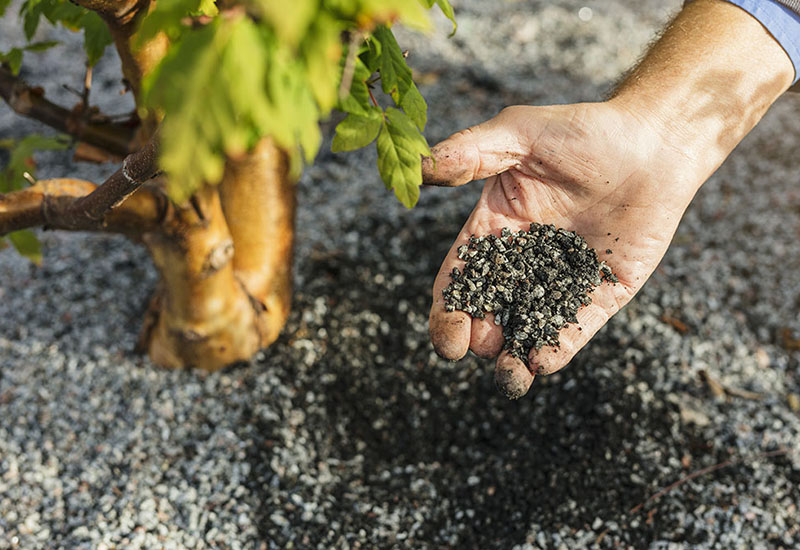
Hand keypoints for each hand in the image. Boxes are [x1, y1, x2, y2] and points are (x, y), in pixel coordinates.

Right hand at [424, 101, 700, 397]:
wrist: (655, 144)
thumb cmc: (585, 131)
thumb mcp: (520, 133)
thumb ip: (471, 152)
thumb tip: (420, 168)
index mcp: (494, 229)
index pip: (461, 276)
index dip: (448, 309)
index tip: (446, 337)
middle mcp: (521, 261)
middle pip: (488, 310)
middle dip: (477, 336)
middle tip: (477, 347)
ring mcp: (560, 281)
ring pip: (527, 328)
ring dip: (513, 357)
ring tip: (509, 374)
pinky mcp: (598, 295)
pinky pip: (573, 330)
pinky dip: (556, 350)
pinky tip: (543, 364)